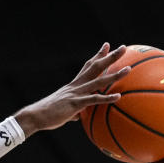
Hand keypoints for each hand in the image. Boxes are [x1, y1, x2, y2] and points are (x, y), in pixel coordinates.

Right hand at [13, 42, 129, 136]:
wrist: (35, 116)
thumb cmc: (48, 115)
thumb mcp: (64, 111)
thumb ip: (74, 112)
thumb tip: (79, 116)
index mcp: (73, 85)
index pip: (87, 66)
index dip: (97, 56)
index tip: (107, 46)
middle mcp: (76, 86)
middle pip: (95, 67)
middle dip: (110, 57)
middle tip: (123, 47)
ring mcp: (76, 93)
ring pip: (98, 81)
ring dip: (114, 74)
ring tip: (128, 69)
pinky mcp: (75, 104)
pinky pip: (94, 100)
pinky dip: (106, 98)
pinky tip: (118, 97)